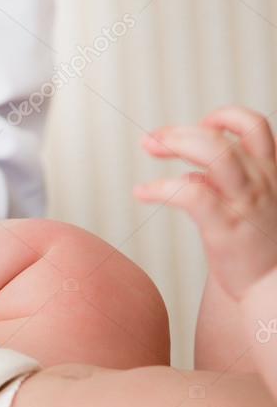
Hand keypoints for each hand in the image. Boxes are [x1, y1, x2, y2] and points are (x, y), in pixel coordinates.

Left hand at [135, 106, 276, 299]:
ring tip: (149, 147)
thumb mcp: (243, 207)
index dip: (223, 118)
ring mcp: (244, 202)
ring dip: (176, 143)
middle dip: (181, 131)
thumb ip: (220, 188)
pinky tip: (142, 191)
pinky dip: (161, 187)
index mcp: (268, 172)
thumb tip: (190, 177)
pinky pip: (193, 194)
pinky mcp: (226, 226)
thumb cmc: (254, 248)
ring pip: (215, 154)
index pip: (253, 126)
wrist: (269, 288)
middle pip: (223, 136)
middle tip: (152, 139)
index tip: (199, 126)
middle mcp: (260, 181)